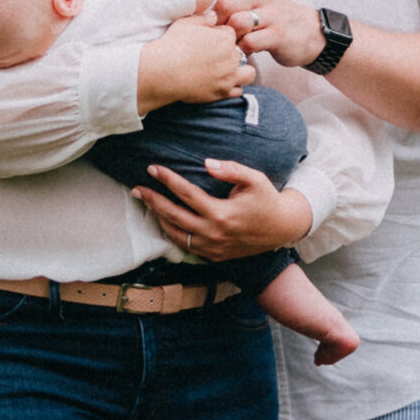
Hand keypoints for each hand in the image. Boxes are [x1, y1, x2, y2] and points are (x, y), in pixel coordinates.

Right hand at [136, 14, 250, 111]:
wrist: (162, 72)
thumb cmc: (172, 45)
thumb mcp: (186, 23)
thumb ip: (203, 17)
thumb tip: (214, 16)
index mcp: (225, 38)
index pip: (231, 34)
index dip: (220, 36)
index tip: (209, 41)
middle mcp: (231, 57)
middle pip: (240, 52)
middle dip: (231, 53)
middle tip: (213, 56)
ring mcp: (228, 77)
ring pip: (248, 74)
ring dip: (240, 71)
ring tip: (226, 71)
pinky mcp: (221, 92)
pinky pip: (238, 91)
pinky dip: (232, 87)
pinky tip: (219, 83)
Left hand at [138, 159, 311, 262]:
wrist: (282, 229)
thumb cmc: (267, 200)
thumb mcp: (255, 179)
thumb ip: (230, 170)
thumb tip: (206, 163)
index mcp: (222, 213)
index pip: (186, 194)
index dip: (167, 180)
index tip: (153, 168)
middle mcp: (213, 233)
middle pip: (173, 216)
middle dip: (152, 201)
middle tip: (137, 188)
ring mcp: (212, 247)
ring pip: (175, 233)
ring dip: (158, 217)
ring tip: (146, 202)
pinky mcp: (213, 256)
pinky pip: (186, 245)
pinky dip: (172, 232)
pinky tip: (164, 220)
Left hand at [194, 0, 322, 71]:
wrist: (310, 33)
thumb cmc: (274, 16)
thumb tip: (202, 6)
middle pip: (226, 3)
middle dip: (217, 19)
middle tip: (217, 30)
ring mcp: (272, 15)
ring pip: (238, 22)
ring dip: (229, 36)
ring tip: (232, 41)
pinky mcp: (278, 35)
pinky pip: (250, 42)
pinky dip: (242, 49)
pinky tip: (245, 50)